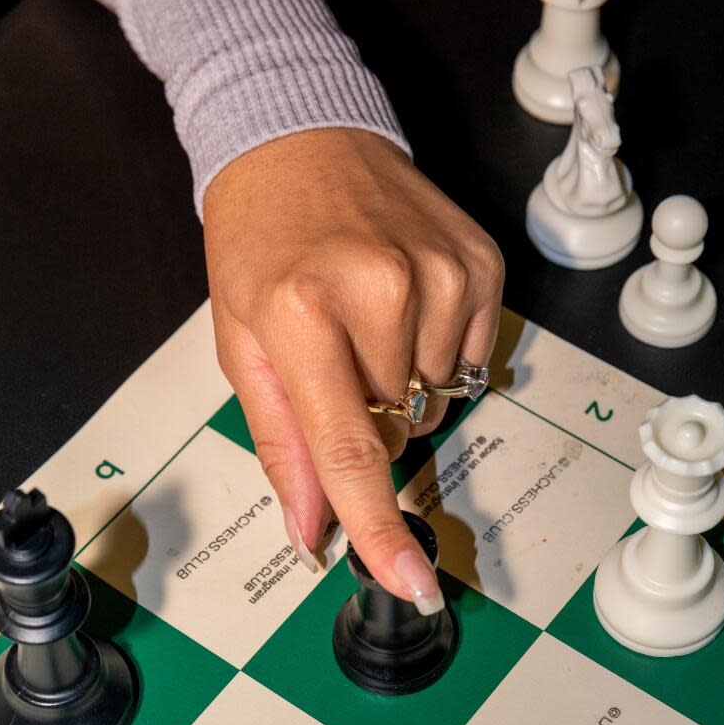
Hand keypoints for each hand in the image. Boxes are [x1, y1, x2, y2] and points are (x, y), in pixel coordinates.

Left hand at [203, 127, 502, 610]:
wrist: (300, 140)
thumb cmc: (260, 244)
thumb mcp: (243, 346)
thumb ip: (283, 446)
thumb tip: (312, 531)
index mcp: (303, 316)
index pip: (351, 452)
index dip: (380, 530)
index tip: (410, 584)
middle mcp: (380, 290)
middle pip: (395, 432)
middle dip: (364, 421)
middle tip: (332, 357)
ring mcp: (440, 274)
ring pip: (434, 401)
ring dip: (401, 385)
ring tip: (365, 322)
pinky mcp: (480, 264)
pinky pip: (468, 362)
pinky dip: (435, 353)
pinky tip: (403, 309)